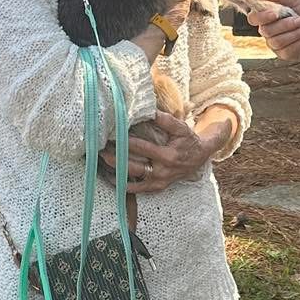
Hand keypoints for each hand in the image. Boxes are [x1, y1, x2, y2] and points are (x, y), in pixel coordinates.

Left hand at [101, 112, 216, 191]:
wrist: (200, 158)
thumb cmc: (188, 140)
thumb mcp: (180, 128)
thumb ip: (164, 119)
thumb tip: (147, 110)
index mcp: (168, 156)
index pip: (142, 148)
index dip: (126, 141)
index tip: (112, 135)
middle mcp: (162, 172)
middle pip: (133, 166)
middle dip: (115, 158)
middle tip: (99, 149)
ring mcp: (159, 182)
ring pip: (132, 179)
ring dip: (116, 171)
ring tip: (101, 160)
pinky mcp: (157, 188)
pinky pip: (137, 190)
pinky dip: (123, 185)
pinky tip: (111, 177)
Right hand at [250, 0, 299, 62]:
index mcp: (266, 16)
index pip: (253, 18)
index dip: (262, 16)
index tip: (276, 13)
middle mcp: (268, 31)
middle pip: (266, 31)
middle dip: (286, 24)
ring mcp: (275, 44)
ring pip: (278, 41)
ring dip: (297, 32)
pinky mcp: (286, 54)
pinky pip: (289, 49)